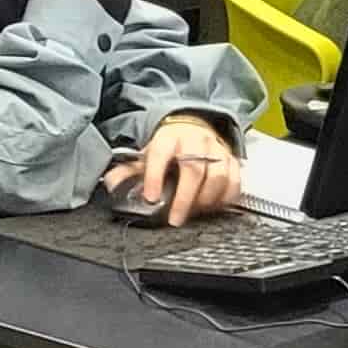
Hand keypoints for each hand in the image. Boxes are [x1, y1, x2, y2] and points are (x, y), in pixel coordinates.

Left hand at [127, 115, 245, 226]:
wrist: (192, 129)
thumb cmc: (169, 147)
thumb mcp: (146, 155)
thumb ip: (128, 172)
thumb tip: (111, 184)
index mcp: (168, 138)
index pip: (159, 155)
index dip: (155, 177)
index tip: (152, 198)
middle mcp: (195, 141)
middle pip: (193, 169)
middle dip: (184, 198)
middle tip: (176, 219)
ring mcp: (216, 150)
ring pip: (218, 176)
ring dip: (206, 200)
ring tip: (193, 213)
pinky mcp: (232, 160)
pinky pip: (235, 182)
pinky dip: (225, 199)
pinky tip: (212, 207)